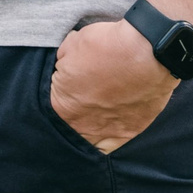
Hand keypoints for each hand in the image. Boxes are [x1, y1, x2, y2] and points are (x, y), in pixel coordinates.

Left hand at [50, 19, 177, 152]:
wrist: (147, 53)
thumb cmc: (108, 46)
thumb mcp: (71, 45)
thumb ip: (62, 60)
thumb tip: (63, 63)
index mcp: (61, 104)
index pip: (44, 109)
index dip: (50, 97)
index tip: (58, 88)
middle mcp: (80, 124)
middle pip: (64, 129)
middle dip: (64, 118)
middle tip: (70, 105)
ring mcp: (104, 131)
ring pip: (84, 142)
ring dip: (80, 133)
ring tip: (81, 122)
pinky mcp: (128, 132)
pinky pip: (107, 148)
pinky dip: (100, 145)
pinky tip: (96, 138)